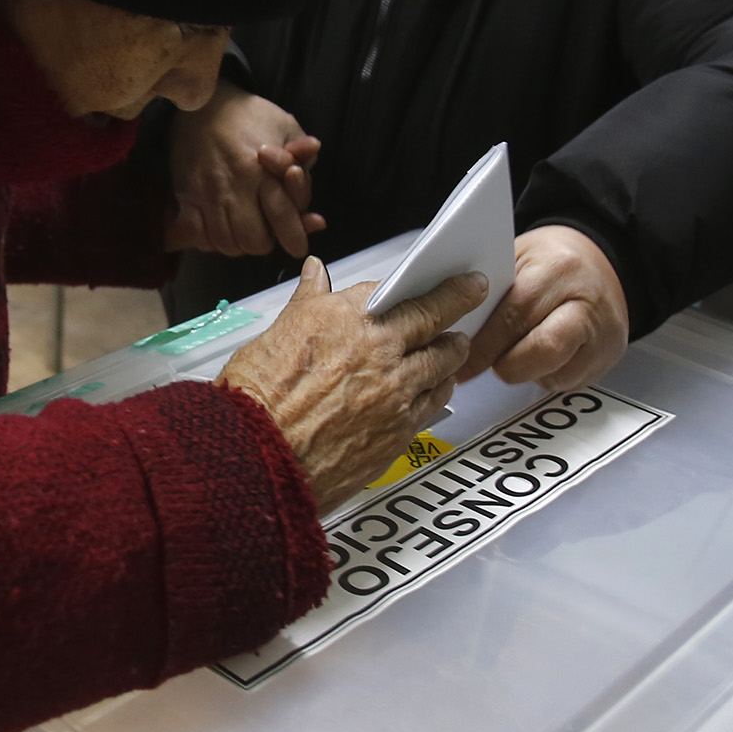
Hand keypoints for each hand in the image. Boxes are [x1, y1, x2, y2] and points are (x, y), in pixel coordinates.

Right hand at [164, 86, 324, 257]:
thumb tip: (313, 151)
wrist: (202, 105)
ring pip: (225, 243)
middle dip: (265, 243)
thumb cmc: (248, 116)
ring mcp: (205, 194)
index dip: (294, 235)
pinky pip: (195, 236)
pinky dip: (208, 241)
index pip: (282, 213)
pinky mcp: (185, 196)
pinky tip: (218, 232)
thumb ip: (300, 150)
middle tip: (268, 235)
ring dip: (239, 245)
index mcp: (260, 168)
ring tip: (246, 232)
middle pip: (253, 240)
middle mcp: (233, 185)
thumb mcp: (283, 124)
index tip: (299, 247)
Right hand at [219, 257, 482, 512]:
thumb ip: (307, 301)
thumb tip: (315, 272)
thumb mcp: (275, 334)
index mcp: (346, 317)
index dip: (417, 283)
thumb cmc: (258, 399)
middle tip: (474, 289)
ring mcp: (396, 390)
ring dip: (452, 349)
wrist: (260, 459)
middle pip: (433, 316)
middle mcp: (379, 348)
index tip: (434, 277)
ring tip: (456, 344)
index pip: (396, 289)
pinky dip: (440, 389)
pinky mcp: (401, 428)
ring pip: (443, 360)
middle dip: (459, 298)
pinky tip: (438, 386)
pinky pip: (435, 401)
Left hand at [460, 226, 630, 394]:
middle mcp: (587, 304)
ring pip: (555, 374)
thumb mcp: (518, 258)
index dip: (484, 344)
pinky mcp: (609, 358)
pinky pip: (568, 382)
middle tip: (487, 364)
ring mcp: (603, 335)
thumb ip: (491, 293)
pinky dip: (545, 375)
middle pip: (544, 350)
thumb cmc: (553, 259)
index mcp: (559, 269)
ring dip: (525, 371)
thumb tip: (454, 327)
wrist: (602, 262)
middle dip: (506, 365)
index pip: (516, 315)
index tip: (460, 362)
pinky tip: (538, 356)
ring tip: (515, 352)